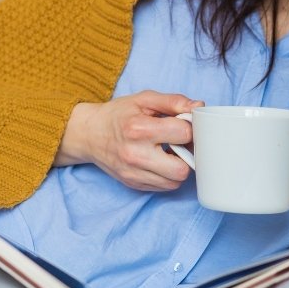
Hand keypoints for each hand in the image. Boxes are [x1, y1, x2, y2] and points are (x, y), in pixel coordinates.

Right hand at [55, 90, 202, 191]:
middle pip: (182, 168)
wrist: (89, 134)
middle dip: (187, 154)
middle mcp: (136, 155)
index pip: (183, 134)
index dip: (189, 128)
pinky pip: (164, 188)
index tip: (183, 124)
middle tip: (180, 143)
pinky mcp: (133, 184)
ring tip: (169, 152)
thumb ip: (173, 101)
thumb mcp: (144, 99)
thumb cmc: (118, 114)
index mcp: (139, 129)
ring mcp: (134, 173)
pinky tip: (160, 161)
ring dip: (179, 167)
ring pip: (175, 182)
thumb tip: (199, 106)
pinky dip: (167, 175)